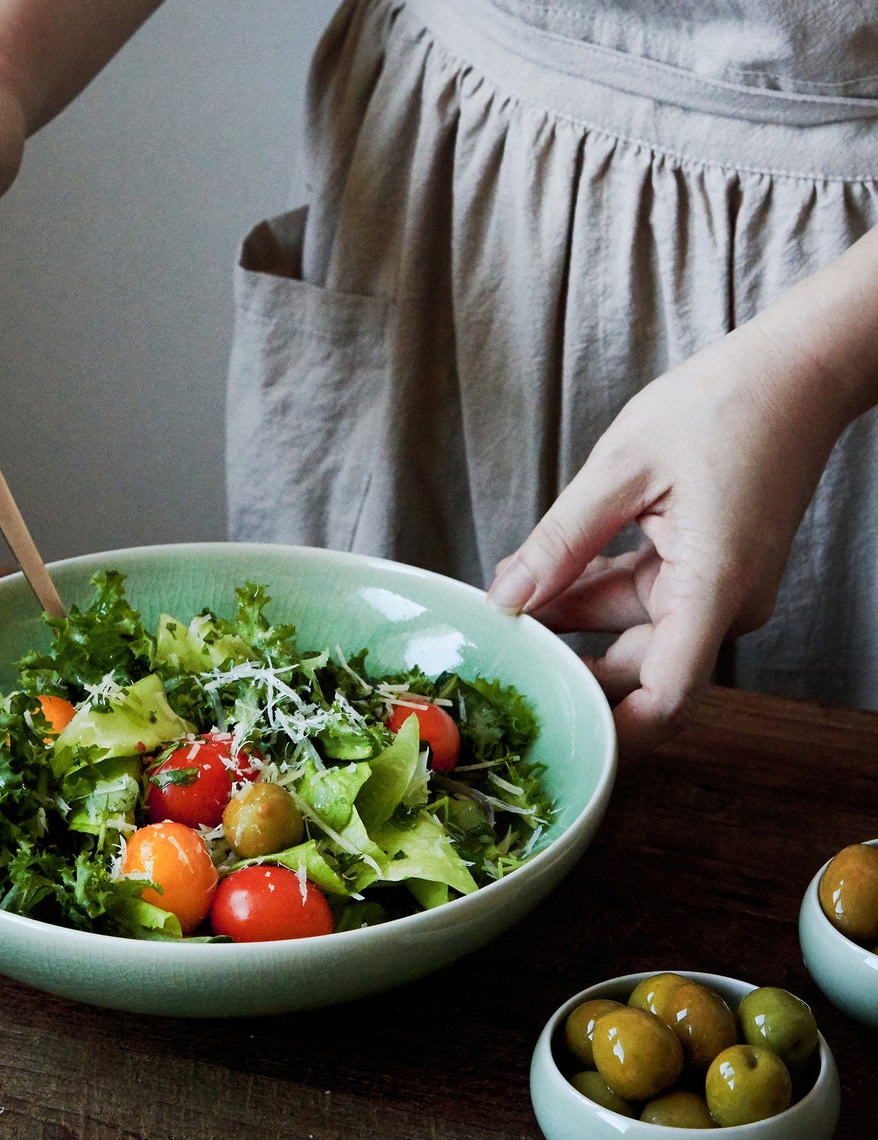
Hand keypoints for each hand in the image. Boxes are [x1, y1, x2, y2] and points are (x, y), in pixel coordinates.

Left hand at [487, 321, 844, 758]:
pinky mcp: (707, 570)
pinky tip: (543, 577)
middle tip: (501, 655)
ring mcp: (717, 589)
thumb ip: (562, 540)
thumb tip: (509, 598)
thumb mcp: (621, 470)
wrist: (794, 371)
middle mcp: (723, 604)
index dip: (611, 732)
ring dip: (572, 622)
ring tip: (509, 601)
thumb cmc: (723, 406)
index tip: (554, 736)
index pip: (666, 699)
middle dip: (568, 664)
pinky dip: (594, 593)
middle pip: (639, 670)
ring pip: (633, 632)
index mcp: (714, 588)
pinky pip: (643, 599)